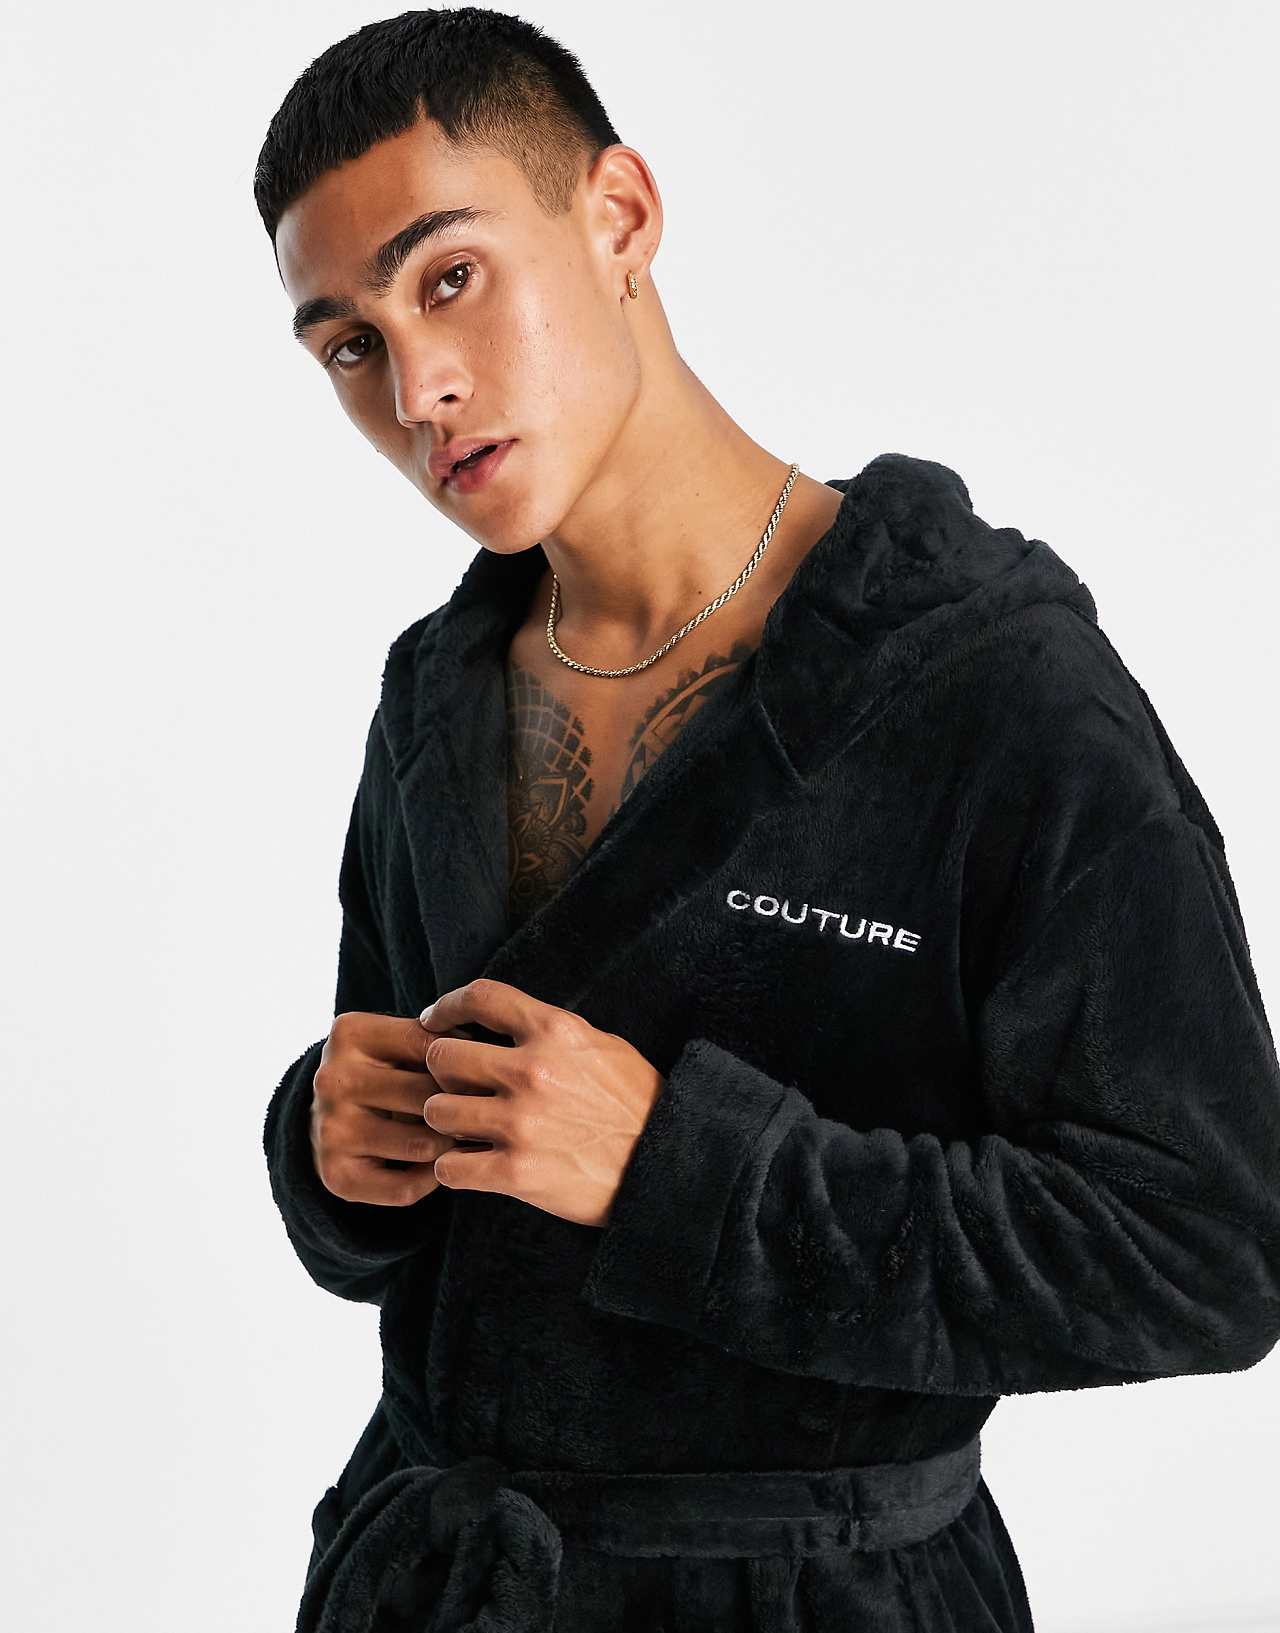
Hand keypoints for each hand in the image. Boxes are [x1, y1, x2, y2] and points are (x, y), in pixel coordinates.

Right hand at [309, 1011, 470, 1206]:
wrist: (330, 1117)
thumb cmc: (388, 1073)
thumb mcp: (405, 1042)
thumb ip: (444, 1040)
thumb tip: (494, 1056)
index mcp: (351, 1033)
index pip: (433, 1047)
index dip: (469, 1064)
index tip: (487, 1075)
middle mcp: (333, 1079)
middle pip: (429, 1097)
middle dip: (464, 1108)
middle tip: (486, 1115)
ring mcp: (331, 1129)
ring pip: (423, 1145)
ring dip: (449, 1146)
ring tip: (459, 1137)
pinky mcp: (336, 1176)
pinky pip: (405, 1188)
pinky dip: (429, 1180)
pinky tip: (434, 1167)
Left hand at [417, 978, 666, 1228]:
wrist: (665, 1164)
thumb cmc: (634, 1103)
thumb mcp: (600, 1045)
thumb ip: (550, 1032)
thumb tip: (505, 1021)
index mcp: (555, 1031)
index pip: (481, 997)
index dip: (446, 1006)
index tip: (433, 1020)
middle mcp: (533, 1071)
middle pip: (442, 1056)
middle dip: (441, 1072)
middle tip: (452, 1087)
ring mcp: (522, 1123)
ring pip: (436, 1111)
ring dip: (444, 1122)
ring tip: (462, 1129)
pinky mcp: (517, 1172)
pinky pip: (449, 1167)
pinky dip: (451, 1169)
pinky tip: (468, 1166)